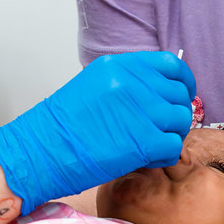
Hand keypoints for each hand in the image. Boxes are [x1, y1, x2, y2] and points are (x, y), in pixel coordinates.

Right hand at [0, 51, 194, 212]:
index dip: (183, 82)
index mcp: (119, 65)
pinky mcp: (143, 141)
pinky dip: (165, 156)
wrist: (40, 150)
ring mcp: (140, 110)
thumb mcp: (94, 85)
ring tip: (150, 145)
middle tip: (161, 129)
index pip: (171, 65)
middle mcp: (132, 82)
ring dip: (171, 135)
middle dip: (175, 114)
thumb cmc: (62, 125)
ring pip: (180, 120)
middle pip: (179, 95)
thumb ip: (127, 81)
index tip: (181, 96)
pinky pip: (174, 146)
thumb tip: (159, 90)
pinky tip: (147, 158)